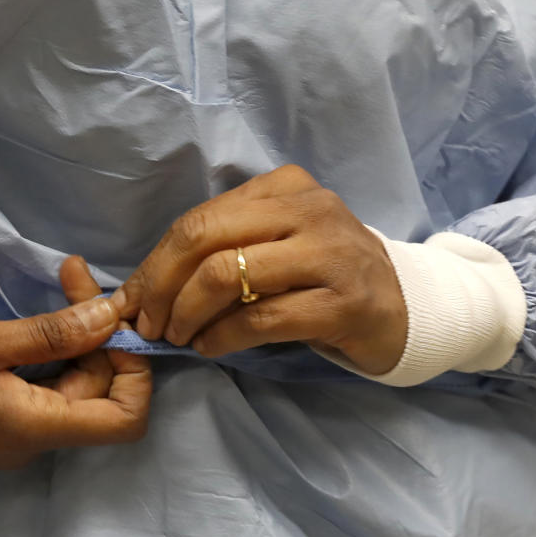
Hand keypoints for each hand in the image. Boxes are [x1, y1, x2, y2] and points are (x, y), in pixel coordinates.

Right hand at [0, 256, 151, 467]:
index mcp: (35, 427)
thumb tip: (111, 318)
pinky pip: (44, 386)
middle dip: (97, 332)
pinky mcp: (0, 418)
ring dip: (74, 335)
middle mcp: (34, 438)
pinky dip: (50, 351)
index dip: (134, 373)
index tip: (111, 326)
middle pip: (98, 390)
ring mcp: (16, 431)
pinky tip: (39, 316)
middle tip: (74, 274)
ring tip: (65, 279)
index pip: (125, 420)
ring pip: (72, 384)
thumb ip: (51, 334)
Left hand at [112, 164, 406, 374]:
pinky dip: (220, 337)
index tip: (129, 301)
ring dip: (186, 314)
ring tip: (178, 338)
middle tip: (147, 324)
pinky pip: (259, 318)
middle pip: (204, 238)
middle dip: (160, 287)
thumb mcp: (276, 246)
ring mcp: (330, 254)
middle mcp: (309, 210)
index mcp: (284, 188)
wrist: (406, 308)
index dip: (153, 263)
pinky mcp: (344, 303)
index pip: (198, 219)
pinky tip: (210, 347)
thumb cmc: (323, 277)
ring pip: (226, 274)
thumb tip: (143, 288)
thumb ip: (222, 251)